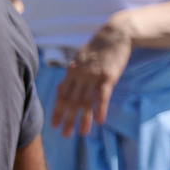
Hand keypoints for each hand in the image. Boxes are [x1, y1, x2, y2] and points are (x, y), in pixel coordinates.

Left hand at [51, 13, 138, 135]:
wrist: (116, 34)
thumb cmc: (97, 48)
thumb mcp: (80, 59)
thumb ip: (71, 74)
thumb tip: (61, 87)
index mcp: (71, 72)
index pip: (61, 95)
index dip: (57, 111)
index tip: (53, 125)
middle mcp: (79, 75)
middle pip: (71, 101)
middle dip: (67, 119)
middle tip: (65, 135)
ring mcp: (93, 76)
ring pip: (86, 102)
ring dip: (84, 119)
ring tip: (82, 133)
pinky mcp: (108, 77)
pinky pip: (102, 96)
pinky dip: (100, 109)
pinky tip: (99, 121)